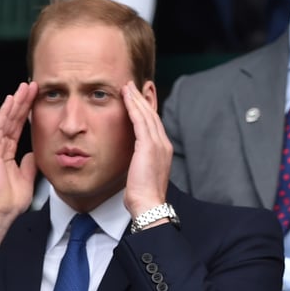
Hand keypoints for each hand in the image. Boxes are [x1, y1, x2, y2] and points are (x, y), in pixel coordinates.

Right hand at [0, 82, 38, 262]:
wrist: (0, 212)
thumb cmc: (10, 199)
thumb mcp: (27, 177)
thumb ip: (29, 164)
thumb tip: (34, 153)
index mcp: (7, 152)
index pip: (18, 127)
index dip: (27, 112)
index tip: (36, 98)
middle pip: (12, 119)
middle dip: (22, 101)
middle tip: (32, 85)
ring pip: (5, 119)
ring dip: (16, 102)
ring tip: (25, 86)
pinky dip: (4, 113)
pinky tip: (11, 100)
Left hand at [122, 81, 172, 217]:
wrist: (148, 204)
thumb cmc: (143, 195)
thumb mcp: (142, 174)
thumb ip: (140, 162)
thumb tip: (133, 161)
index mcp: (163, 151)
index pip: (154, 124)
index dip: (147, 109)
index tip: (139, 98)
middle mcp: (164, 144)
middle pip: (153, 115)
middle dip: (143, 98)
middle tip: (133, 85)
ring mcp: (158, 144)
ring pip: (147, 114)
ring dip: (136, 98)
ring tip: (127, 86)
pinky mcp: (148, 145)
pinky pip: (140, 120)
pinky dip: (133, 106)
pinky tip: (125, 96)